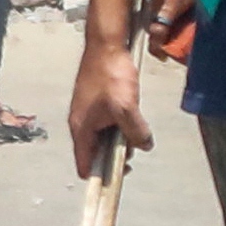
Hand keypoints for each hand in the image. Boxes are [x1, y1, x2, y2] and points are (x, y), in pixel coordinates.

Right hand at [67, 31, 148, 179]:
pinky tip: (133, 117)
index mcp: (81, 129)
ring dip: (120, 139)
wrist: (106, 45)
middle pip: (96, 153)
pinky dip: (120, 126)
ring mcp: (88, 112)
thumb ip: (135, 131)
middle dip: (115, 157)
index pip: (85, 165)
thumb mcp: (126, 107)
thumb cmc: (111, 75)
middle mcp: (81, 123)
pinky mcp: (96, 102)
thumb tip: (145, 146)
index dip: (99, 177)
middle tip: (135, 150)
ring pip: (104, 137)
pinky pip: (107, 123)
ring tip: (137, 132)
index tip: (118, 180)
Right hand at [144, 0, 197, 54]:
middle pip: (153, 17)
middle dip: (160, 28)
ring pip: (152, 2)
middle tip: (171, 36)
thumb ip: (198, 13)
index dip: (158, 45)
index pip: (158, 29)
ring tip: (174, 11)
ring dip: (161, 9)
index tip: (163, 54)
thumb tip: (195, 31)